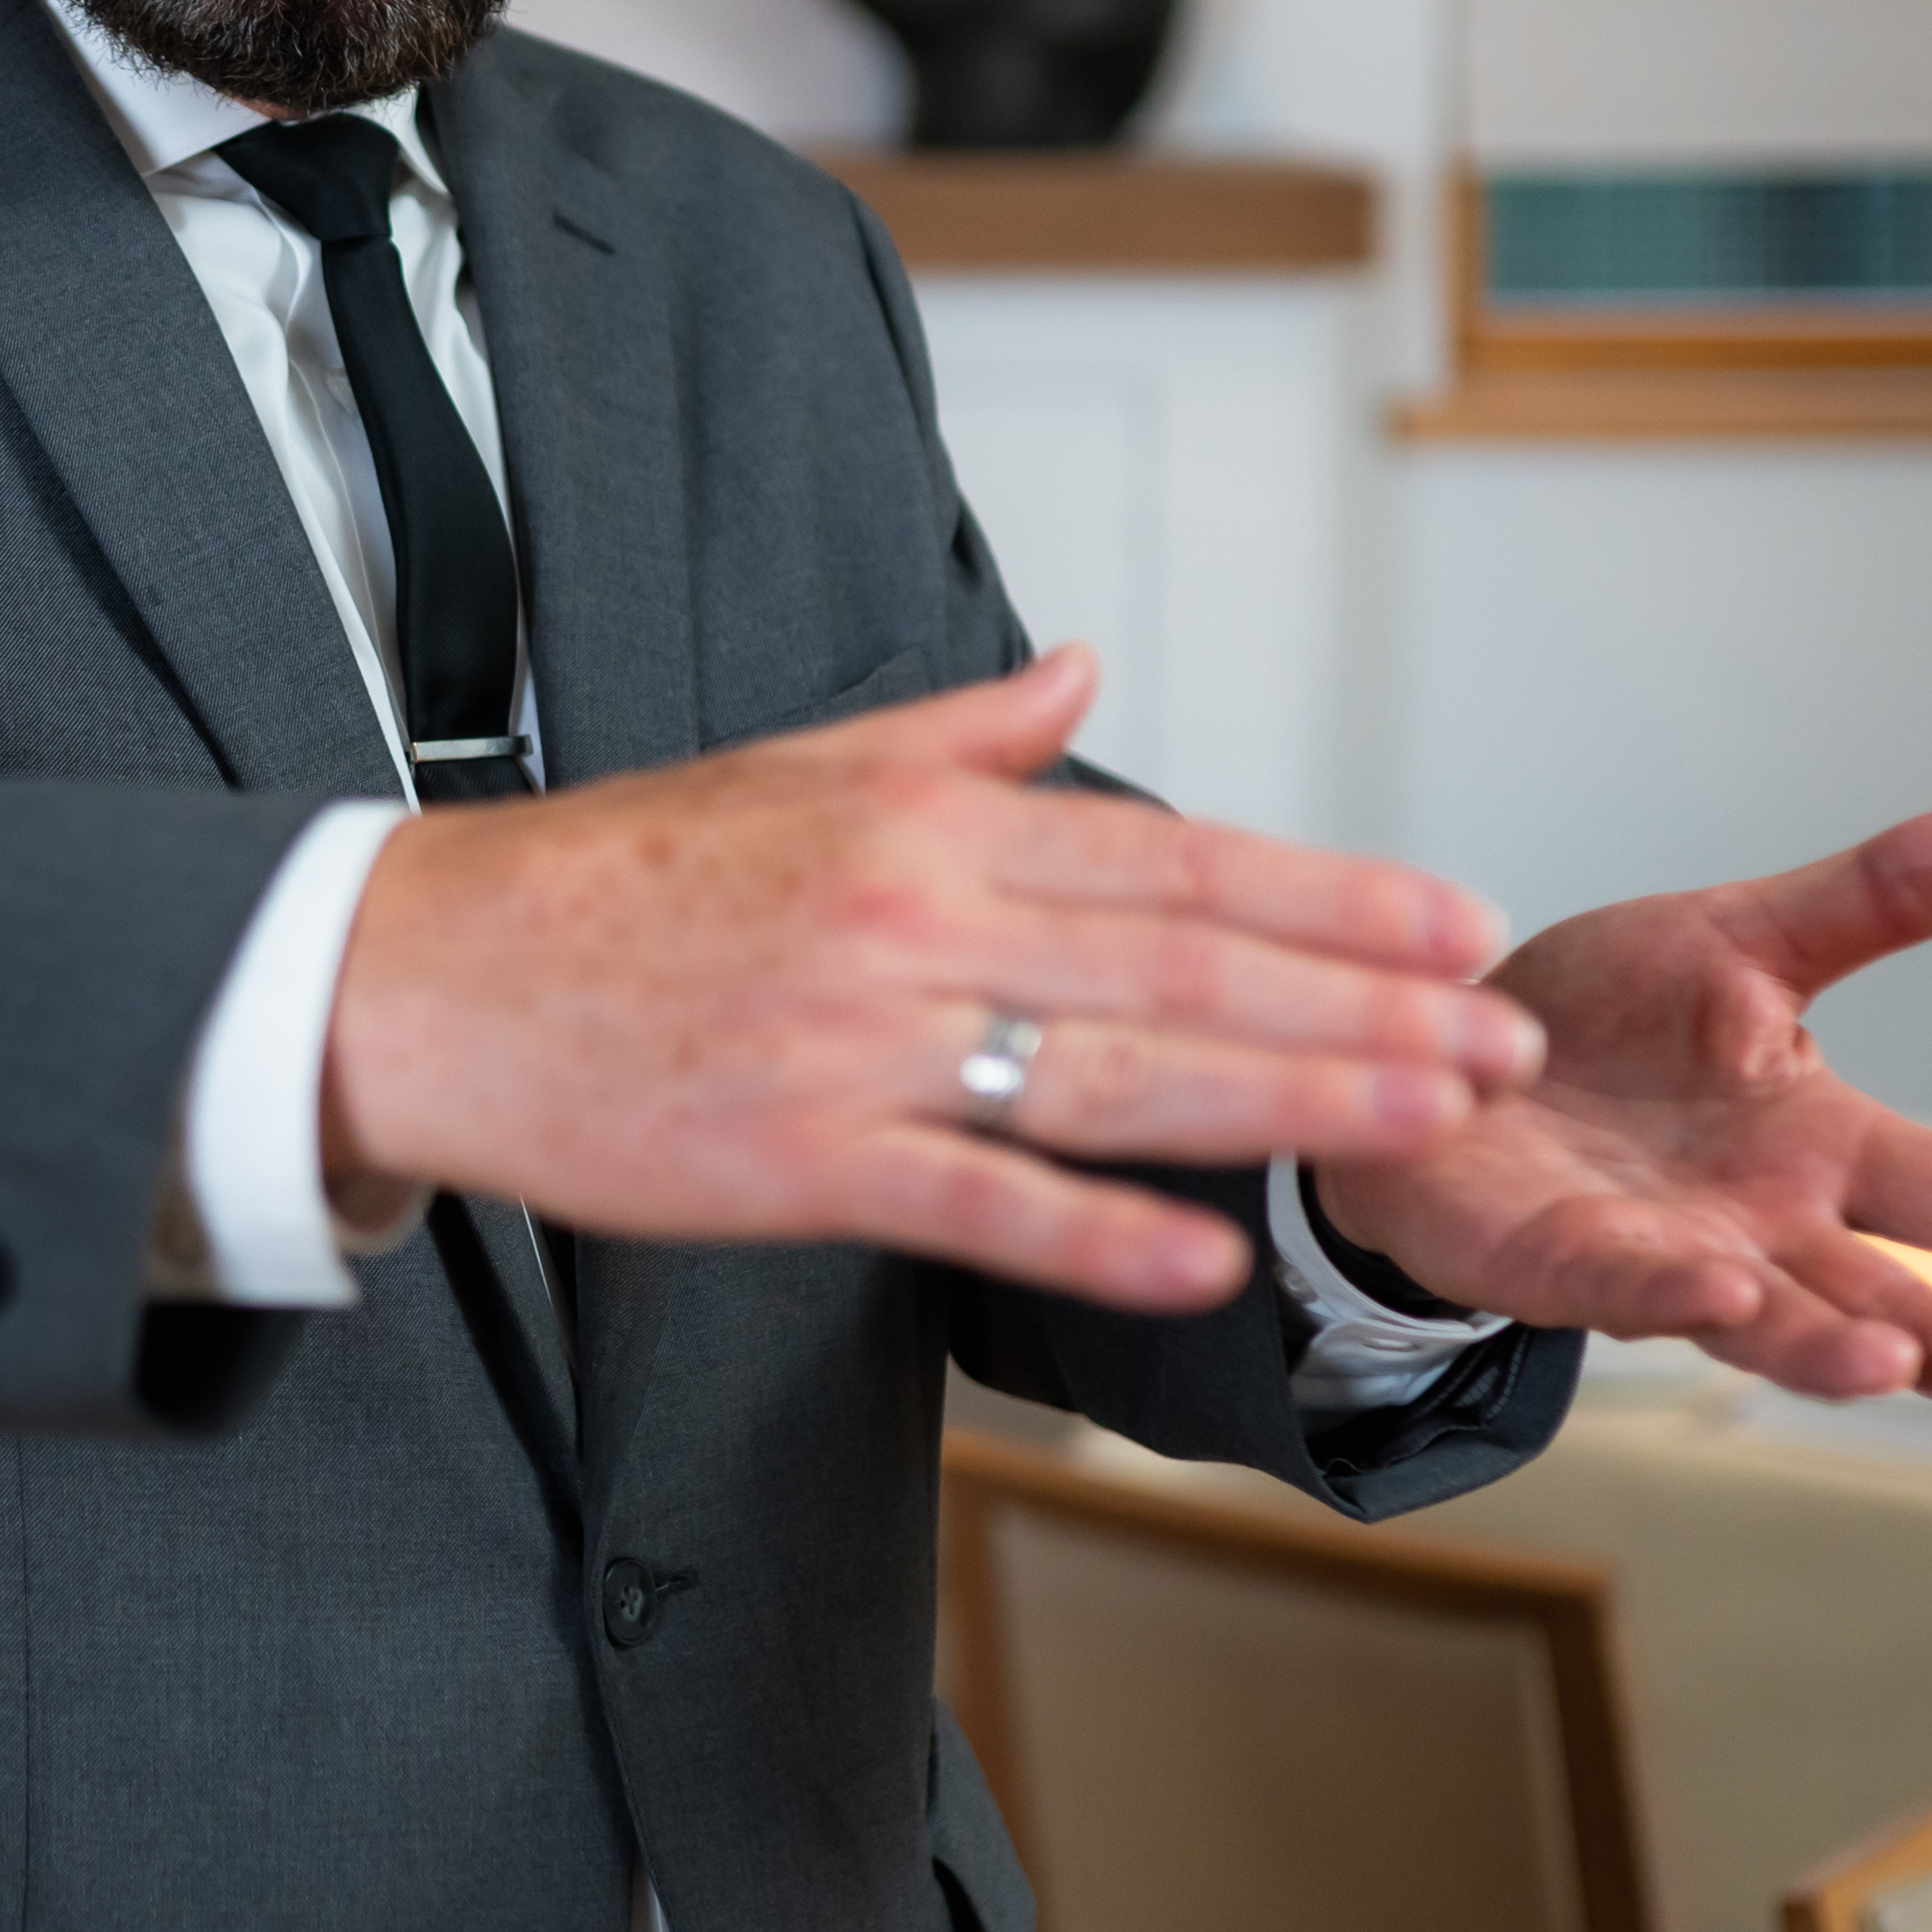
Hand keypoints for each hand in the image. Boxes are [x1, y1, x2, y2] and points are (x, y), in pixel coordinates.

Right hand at [325, 647, 1543, 1310]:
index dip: (1333, 895)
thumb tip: (1085, 669)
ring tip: (1424, 1117)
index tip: (1459, 926)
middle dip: (1364, 1003)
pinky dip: (1094, 1232)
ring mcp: (860, 1040)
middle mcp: (914, 916)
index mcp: (925, 820)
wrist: (427, 970)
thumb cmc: (613, 878)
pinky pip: (975, 1197)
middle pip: (1183, 963)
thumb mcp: (796, 769)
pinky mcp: (798, 1156)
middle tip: (1504, 1042)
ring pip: (1112, 1071)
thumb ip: (962, 733)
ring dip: (1286, 1097)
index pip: (1174, 856)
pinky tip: (1203, 1262)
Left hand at [1308, 801, 1931, 1408]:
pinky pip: (1612, 1287)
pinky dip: (1662, 1294)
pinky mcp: (1549, 1264)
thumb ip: (1877, 900)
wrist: (1437, 1056)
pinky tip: (1714, 1290)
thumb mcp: (1743, 941)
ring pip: (1766, 1326)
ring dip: (1831, 1351)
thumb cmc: (1605, 1023)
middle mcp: (1760, 1228)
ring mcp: (1660, 1261)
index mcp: (1821, 1148)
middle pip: (1886, 1298)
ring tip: (1893, 1366)